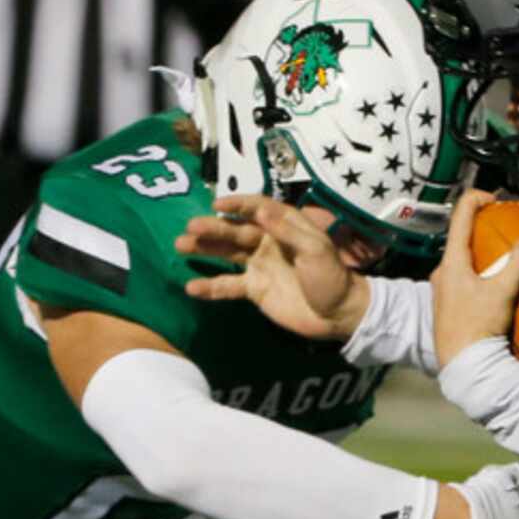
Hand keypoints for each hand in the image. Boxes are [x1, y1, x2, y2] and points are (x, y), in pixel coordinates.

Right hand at [179, 196, 369, 340]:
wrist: (338, 315)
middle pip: (235, 230)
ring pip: (226, 253)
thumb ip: (288, 230)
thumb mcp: (316, 249)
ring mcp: (259, 266)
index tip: (217, 204)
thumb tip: (261, 211)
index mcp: (284, 227)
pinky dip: (211, 286)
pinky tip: (191, 287)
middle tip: (190, 227)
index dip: (238, 204)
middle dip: (213, 228)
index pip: (257, 208)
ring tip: (180, 245)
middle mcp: (267, 242)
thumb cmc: (332, 277)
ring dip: (205, 249)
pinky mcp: (254, 290)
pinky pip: (228, 285)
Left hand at [432, 190, 518, 370]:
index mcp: (452, 262)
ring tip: (506, 262)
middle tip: (507, 233)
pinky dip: (481, 276)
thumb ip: (518, 263)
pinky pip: (465, 281)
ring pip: (464, 262)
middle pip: (463, 239)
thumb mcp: (502, 292)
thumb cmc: (476, 327)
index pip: (460, 215)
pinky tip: (496, 289)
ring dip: (484, 257)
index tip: (497, 202)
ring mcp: (443, 291)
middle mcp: (442, 272)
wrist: (463, 367)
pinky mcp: (448, 308)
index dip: (478, 199)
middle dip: (484, 232)